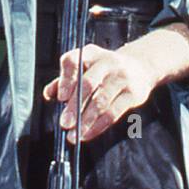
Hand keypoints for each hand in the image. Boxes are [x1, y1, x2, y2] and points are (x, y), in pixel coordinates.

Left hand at [42, 43, 156, 143]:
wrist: (139, 68)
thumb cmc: (104, 71)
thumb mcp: (85, 68)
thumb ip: (65, 80)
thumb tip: (48, 94)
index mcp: (90, 54)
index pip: (73, 61)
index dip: (65, 80)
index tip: (60, 97)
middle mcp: (107, 62)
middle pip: (88, 84)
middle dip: (74, 106)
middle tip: (64, 123)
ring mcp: (122, 77)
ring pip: (101, 101)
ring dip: (85, 121)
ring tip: (74, 135)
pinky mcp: (133, 93)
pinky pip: (113, 113)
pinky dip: (98, 126)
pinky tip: (88, 134)